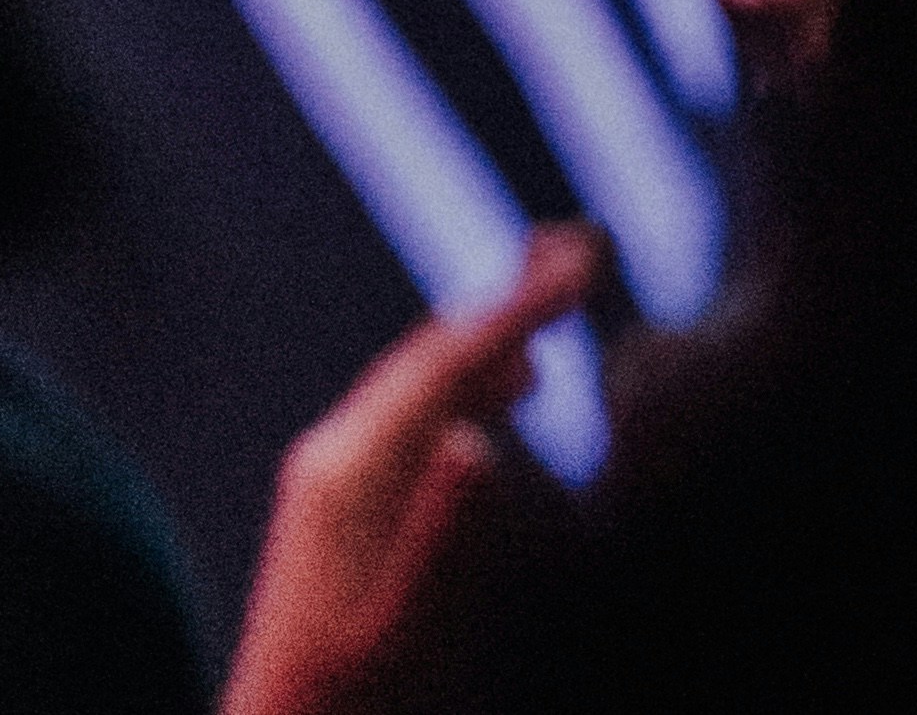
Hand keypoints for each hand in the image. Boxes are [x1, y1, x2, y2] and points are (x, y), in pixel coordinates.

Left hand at [221, 221, 598, 714]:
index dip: (520, 303)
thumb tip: (478, 437)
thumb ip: (440, 537)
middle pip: (432, 349)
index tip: (587, 257)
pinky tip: (509, 389)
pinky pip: (412, 411)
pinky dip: (468, 377)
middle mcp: (334, 453)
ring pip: (421, 375)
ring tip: (560, 297)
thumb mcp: (400, 635)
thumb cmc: (343, 705)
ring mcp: (330, 475)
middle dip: (510, 296)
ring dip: (492, 331)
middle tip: (586, 248)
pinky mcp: (335, 503)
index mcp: (349, 471)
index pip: (448, 360)